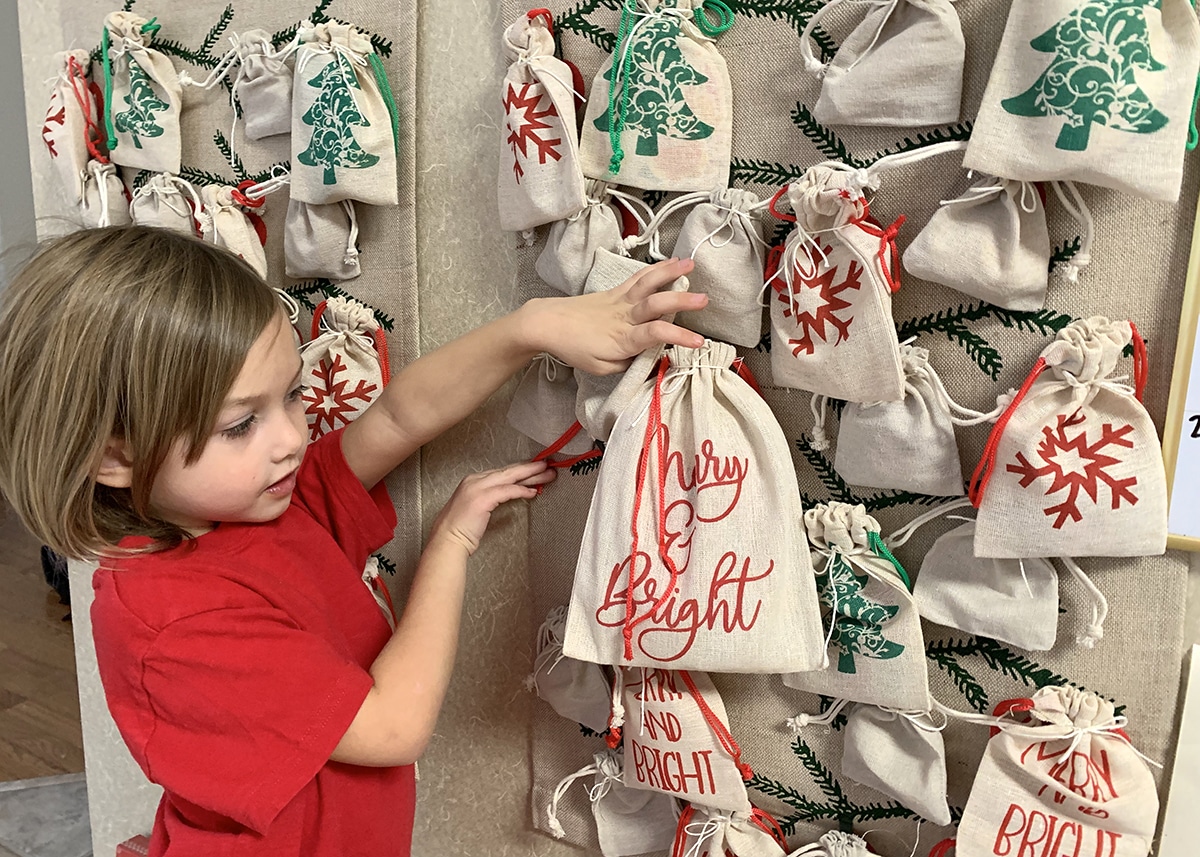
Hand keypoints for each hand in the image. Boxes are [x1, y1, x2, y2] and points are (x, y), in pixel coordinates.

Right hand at [429, 460, 555, 555]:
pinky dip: (521, 490)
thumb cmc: (460, 531)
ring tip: (547, 473)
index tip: (535, 470)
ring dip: (531, 475)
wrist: (446, 541)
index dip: (520, 471)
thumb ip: (490, 499)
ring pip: (510, 477)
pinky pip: (507, 491)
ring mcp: (477, 488)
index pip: (501, 473)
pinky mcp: (482, 498)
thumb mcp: (475, 509)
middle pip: (508, 471)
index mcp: (473, 481)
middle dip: (529, 468)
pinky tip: (533, 492)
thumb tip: (508, 495)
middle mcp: (475, 480)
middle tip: (547, 465)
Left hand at [525, 258, 707, 374]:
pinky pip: (638, 278)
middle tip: (704, 299)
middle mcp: (624, 316)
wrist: (548, 323)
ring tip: (690, 263)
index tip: (699, 341)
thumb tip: (649, 358)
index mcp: (622, 339)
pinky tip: (671, 262)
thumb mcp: (601, 368)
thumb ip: (628, 364)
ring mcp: (620, 300)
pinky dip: (656, 269)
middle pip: (655, 305)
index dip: (678, 337)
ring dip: (670, 272)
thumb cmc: (574, 348)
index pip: (654, 335)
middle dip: (681, 301)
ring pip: (647, 283)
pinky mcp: (615, 290)